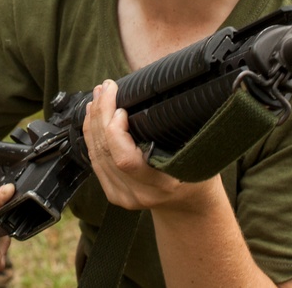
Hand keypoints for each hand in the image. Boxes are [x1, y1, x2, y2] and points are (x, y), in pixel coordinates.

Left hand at [83, 80, 209, 212]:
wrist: (190, 203)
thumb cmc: (198, 168)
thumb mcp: (199, 150)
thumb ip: (180, 128)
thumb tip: (163, 88)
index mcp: (163, 184)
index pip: (126, 160)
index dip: (116, 132)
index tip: (122, 107)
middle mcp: (140, 193)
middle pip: (107, 152)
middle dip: (102, 115)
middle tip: (105, 88)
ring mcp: (124, 196)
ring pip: (97, 155)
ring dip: (94, 122)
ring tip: (97, 96)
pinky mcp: (114, 194)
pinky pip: (95, 162)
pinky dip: (91, 136)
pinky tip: (92, 117)